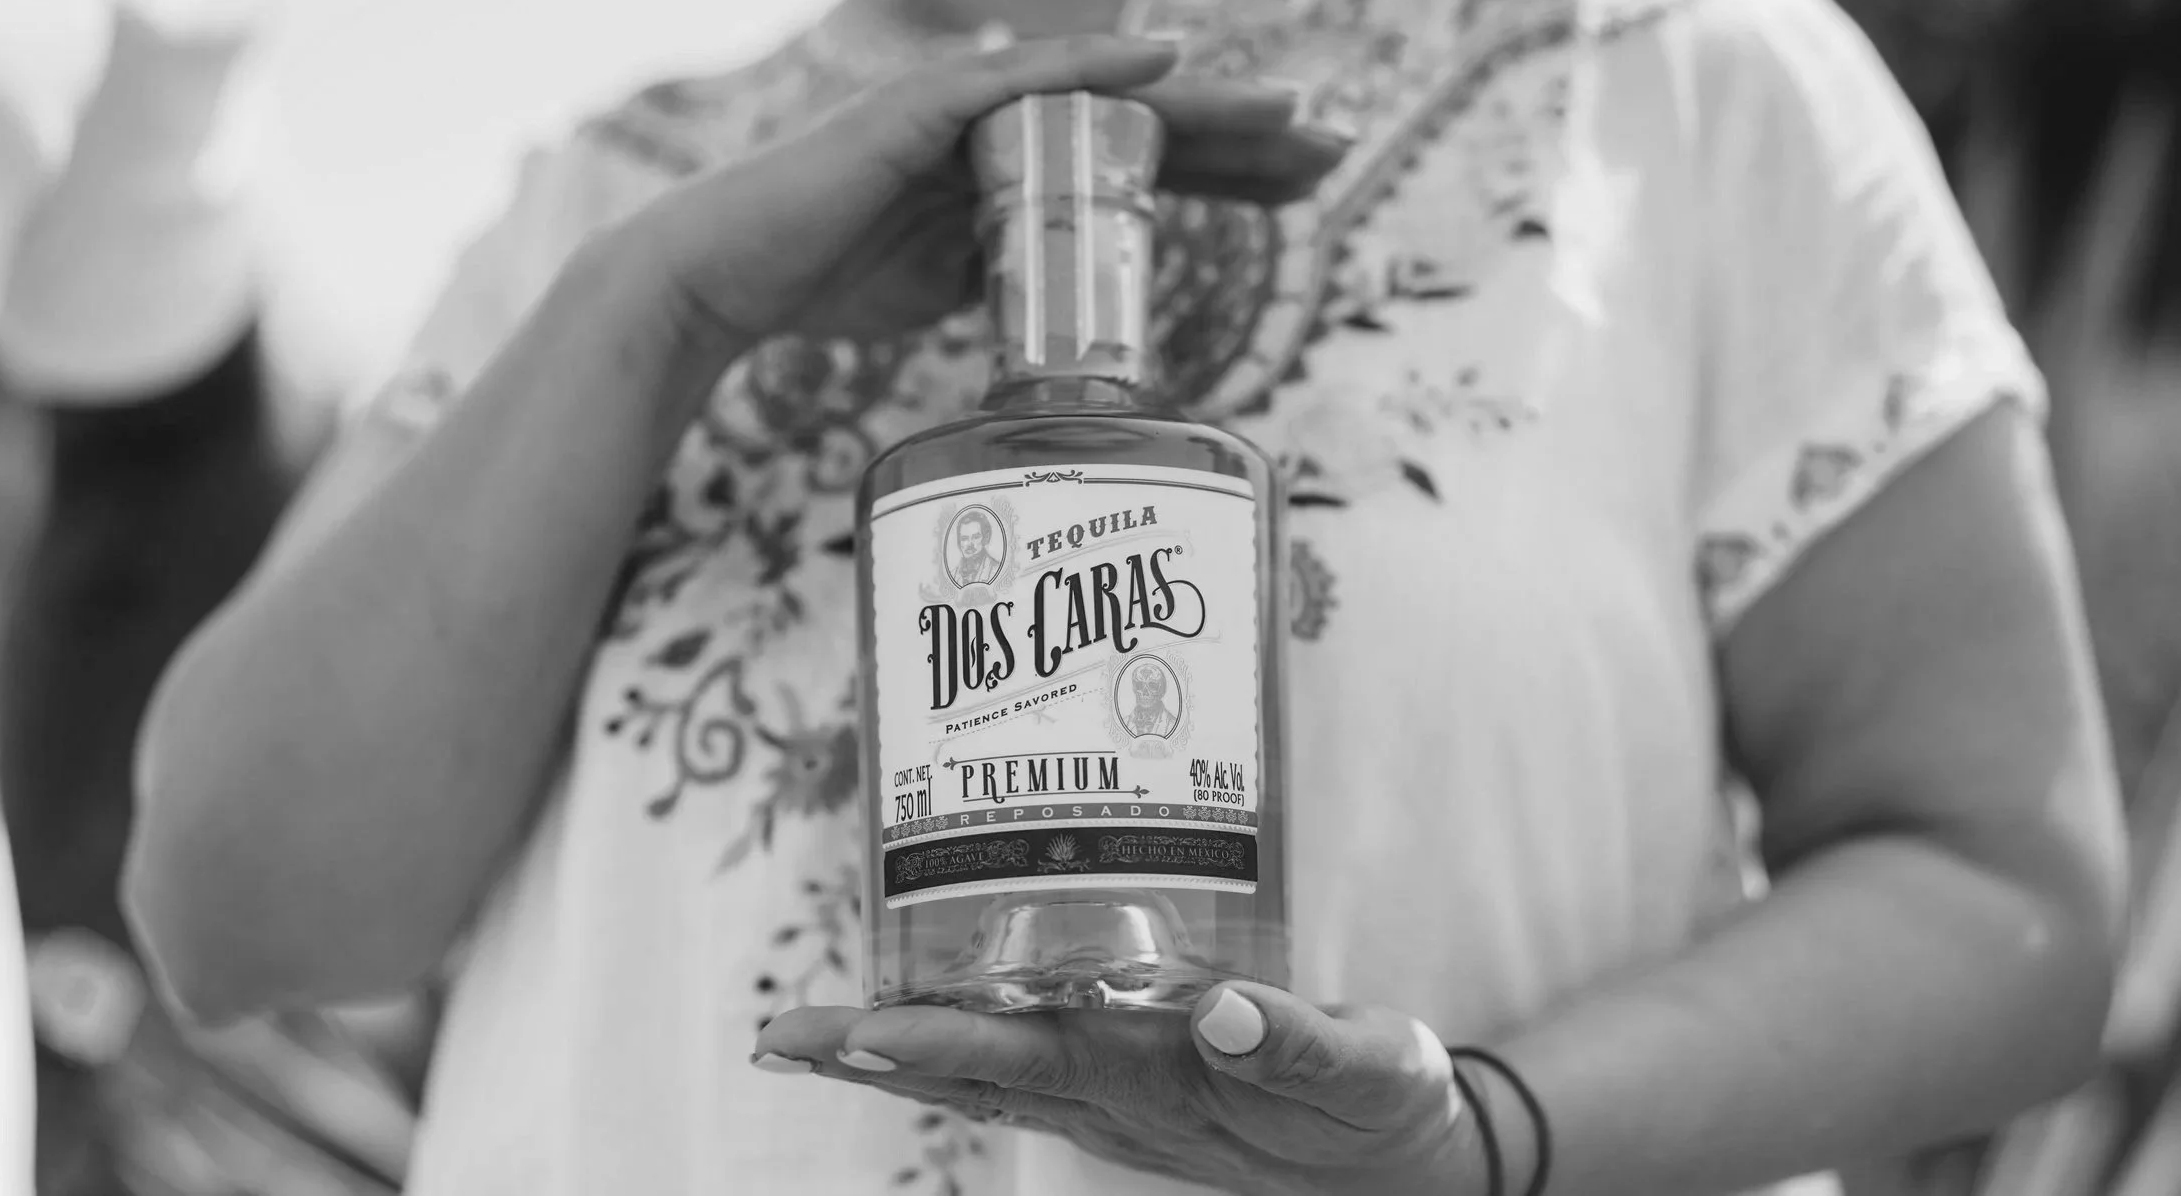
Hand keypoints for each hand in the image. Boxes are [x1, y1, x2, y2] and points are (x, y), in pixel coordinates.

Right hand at [600, 35, 1349, 343]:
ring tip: (1290, 110)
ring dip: (1205, 102)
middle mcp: (1013, 124)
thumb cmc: (828, 278)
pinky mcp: (927, 104)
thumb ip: (1015, 271)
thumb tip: (1069, 303)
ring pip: (1110, 96)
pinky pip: (1024, 78)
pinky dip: (1095, 65)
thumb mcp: (954, 284)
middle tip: (1337, 143)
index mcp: (1028, 168)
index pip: (1150, 163)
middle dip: (1249, 136)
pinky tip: (1164, 61)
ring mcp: (973, 106)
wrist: (730, 278)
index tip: (1310, 188)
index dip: (1234, 170)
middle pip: (1153, 123)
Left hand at [753, 983, 1488, 1195]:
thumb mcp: (1371, 1072)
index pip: (1034, 1058)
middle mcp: (1121, 1095)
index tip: (863, 1034)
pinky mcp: (1131, 1085)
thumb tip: (1222, 1008)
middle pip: (975, 1073)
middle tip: (777, 1033)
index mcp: (1167, 1081)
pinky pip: (1021, 1064)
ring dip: (893, 1053)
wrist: (1404, 1173)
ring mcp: (1118, 1098)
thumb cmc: (1386, 1109)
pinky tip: (906, 1022)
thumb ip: (1297, 1044)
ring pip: (984, 1074)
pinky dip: (953, 1044)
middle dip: (874, 1054)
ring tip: (802, 1035)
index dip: (944, 1045)